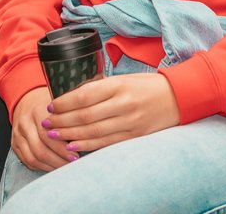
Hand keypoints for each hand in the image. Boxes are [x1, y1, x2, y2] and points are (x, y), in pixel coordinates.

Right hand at [11, 86, 73, 170]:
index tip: (76, 156)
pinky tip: (53, 167)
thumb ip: (68, 122)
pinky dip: (42, 167)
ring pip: (33, 158)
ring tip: (64, 168)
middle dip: (58, 161)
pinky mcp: (15, 144)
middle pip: (40, 150)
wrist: (26, 100)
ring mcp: (18, 135)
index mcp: (37, 111)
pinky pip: (28, 161)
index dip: (63, 149)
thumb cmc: (47, 105)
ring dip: (51, 166)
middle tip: (72, 165)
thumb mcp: (59, 107)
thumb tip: (84, 141)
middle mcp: (25, 123)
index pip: (48, 136)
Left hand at [45, 73, 178, 152]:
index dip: (64, 103)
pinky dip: (88, 146)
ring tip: (53, 135)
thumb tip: (73, 96)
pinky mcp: (135, 136)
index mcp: (118, 85)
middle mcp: (123, 104)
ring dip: (70, 135)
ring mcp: (130, 122)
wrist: (178, 98)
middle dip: (61, 120)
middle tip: (46, 123)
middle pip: (84, 116)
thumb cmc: (147, 86)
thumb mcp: (123, 79)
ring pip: (93, 132)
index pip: (84, 96)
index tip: (50, 105)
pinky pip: (106, 143)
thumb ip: (101, 87)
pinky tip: (73, 146)